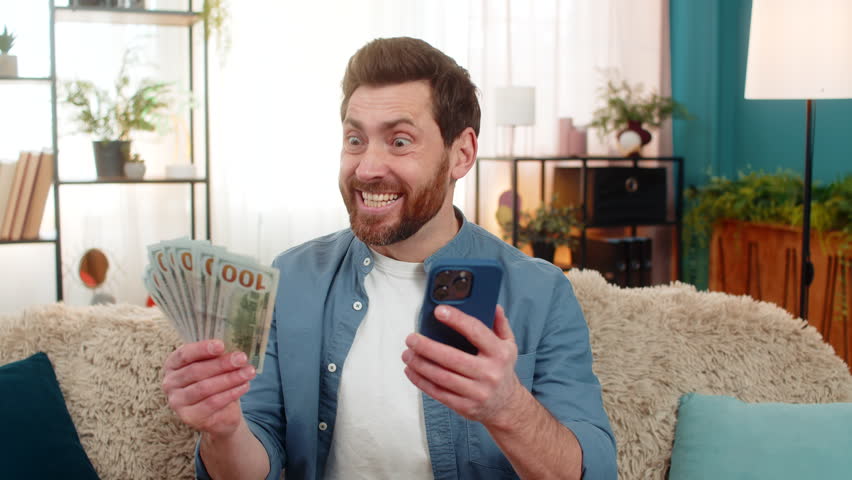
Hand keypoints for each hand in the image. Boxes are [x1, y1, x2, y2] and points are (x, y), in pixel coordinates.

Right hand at [162, 340, 255, 437]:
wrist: (219, 413)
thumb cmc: (214, 381)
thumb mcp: (215, 366)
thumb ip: (218, 357)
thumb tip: (235, 352)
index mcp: (173, 364)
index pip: (184, 354)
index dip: (202, 349)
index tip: (221, 345)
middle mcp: (170, 382)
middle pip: (196, 371)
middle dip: (222, 364)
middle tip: (242, 358)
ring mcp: (177, 401)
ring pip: (205, 387)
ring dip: (230, 378)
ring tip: (248, 372)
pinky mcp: (189, 416)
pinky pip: (212, 403)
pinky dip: (231, 393)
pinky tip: (244, 386)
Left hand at [402, 305, 523, 427]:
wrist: (507, 405)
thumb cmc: (502, 370)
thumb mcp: (509, 346)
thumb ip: (500, 325)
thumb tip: (492, 307)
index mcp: (499, 354)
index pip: (476, 332)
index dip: (456, 320)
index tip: (438, 311)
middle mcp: (489, 373)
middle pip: (452, 357)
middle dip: (426, 347)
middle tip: (411, 338)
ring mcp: (477, 392)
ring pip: (441, 376)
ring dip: (420, 364)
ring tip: (407, 354)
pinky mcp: (465, 406)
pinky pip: (438, 392)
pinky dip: (421, 381)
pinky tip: (411, 370)